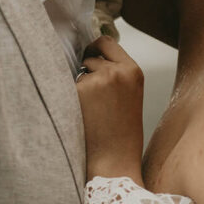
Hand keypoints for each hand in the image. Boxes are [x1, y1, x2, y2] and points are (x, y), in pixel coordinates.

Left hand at [76, 35, 144, 183]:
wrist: (115, 161)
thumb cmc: (122, 133)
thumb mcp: (130, 95)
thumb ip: (117, 74)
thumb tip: (91, 55)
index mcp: (134, 70)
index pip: (107, 42)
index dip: (96, 49)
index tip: (90, 58)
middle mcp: (117, 71)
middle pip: (92, 53)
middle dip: (88, 67)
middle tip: (91, 92)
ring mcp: (98, 80)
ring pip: (81, 70)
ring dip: (81, 83)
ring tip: (91, 109)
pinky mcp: (81, 91)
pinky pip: (69, 84)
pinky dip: (72, 96)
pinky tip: (82, 114)